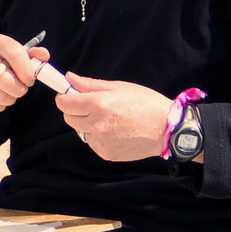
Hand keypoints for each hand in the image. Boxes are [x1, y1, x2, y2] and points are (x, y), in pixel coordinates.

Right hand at [0, 36, 49, 137]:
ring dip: (10, 99)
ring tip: (11, 93)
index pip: (15, 53)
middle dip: (19, 89)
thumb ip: (35, 56)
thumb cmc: (7, 65)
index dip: (26, 70)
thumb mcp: (22, 56)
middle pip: (4, 79)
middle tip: (22, 88)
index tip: (30, 79)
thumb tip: (43, 55)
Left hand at [58, 74, 177, 160]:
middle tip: (91, 106)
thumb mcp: (119, 87)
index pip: (64, 103)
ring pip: (80, 131)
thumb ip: (91, 84)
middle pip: (68, 118)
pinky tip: (114, 131)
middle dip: (74, 110)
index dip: (64, 97)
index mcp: (99, 104)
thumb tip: (69, 78)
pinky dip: (97, 136)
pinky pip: (92, 142)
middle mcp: (97, 124)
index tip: (69, 95)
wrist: (166, 130)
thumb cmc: (146, 104)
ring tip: (108, 119)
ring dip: (86, 124)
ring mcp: (101, 141)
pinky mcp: (105, 153)